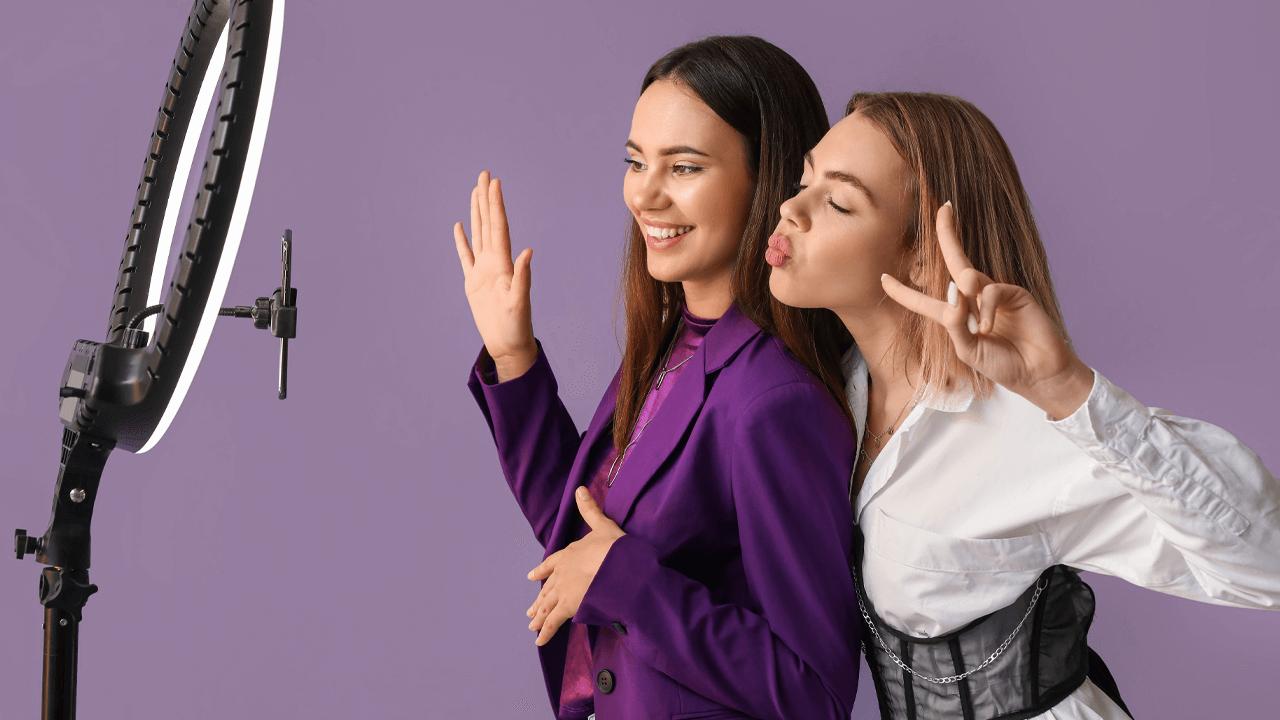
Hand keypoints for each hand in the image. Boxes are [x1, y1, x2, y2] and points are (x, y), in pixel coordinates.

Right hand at [453, 170, 536, 380]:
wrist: (509, 344)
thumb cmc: (517, 326)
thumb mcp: (519, 302)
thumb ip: (523, 277)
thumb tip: (528, 251)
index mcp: (503, 264)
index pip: (499, 227)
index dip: (496, 204)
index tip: (495, 182)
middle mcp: (494, 262)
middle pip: (488, 224)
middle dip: (486, 199)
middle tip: (485, 174)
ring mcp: (483, 271)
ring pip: (478, 234)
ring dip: (477, 213)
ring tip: (475, 192)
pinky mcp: (473, 283)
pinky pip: (465, 256)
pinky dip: (462, 241)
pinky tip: (459, 226)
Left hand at [525, 487, 624, 645]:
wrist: (619, 566)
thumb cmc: (614, 547)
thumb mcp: (603, 526)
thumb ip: (590, 510)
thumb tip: (579, 488)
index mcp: (569, 554)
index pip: (551, 563)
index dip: (542, 571)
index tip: (532, 577)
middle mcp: (562, 573)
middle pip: (547, 589)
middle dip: (540, 601)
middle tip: (531, 612)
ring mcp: (563, 590)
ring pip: (547, 606)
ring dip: (540, 617)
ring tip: (532, 626)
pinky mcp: (568, 606)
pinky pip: (554, 622)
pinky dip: (545, 633)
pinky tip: (538, 641)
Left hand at [880, 202, 1092, 419]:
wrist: (1036, 373)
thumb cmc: (1001, 364)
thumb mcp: (968, 350)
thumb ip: (955, 325)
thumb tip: (953, 292)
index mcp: (956, 316)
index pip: (924, 300)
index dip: (903, 292)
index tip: (883, 279)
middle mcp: (973, 298)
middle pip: (955, 260)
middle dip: (947, 233)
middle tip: (943, 208)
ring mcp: (993, 293)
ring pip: (967, 276)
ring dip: (966, 300)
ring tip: (982, 329)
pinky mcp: (1014, 292)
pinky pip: (989, 291)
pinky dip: (986, 310)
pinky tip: (990, 327)